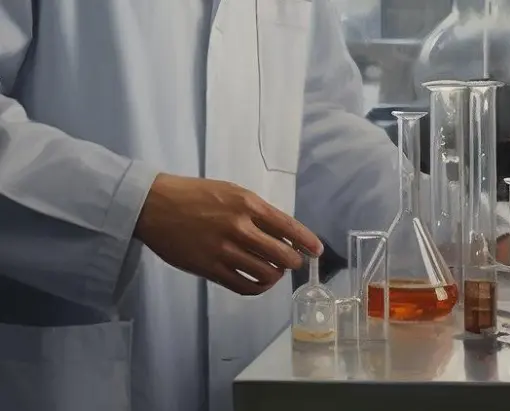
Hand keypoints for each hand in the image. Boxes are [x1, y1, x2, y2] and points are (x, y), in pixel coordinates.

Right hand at [134, 173, 322, 294]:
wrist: (154, 205)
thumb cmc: (195, 195)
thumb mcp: (231, 191)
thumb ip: (257, 211)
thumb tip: (284, 232)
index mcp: (247, 204)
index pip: (289, 227)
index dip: (308, 242)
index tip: (317, 250)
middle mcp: (239, 228)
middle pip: (283, 255)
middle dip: (294, 262)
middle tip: (293, 262)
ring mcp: (224, 251)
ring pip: (266, 274)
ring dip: (276, 275)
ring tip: (274, 271)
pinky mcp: (210, 269)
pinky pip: (243, 286)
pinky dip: (257, 287)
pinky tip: (259, 282)